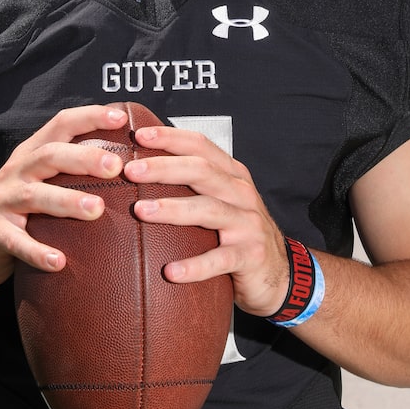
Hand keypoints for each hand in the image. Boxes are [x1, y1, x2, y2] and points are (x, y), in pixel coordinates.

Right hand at [0, 105, 127, 287]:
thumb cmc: (21, 211)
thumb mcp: (42, 182)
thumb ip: (73, 170)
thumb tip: (131, 162)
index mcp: (33, 153)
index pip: (61, 124)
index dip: (90, 117)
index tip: (121, 118)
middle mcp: (16, 171)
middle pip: (50, 155)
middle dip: (84, 158)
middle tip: (117, 167)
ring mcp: (2, 200)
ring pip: (35, 196)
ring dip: (67, 201)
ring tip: (96, 209)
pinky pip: (16, 242)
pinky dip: (37, 251)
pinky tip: (59, 262)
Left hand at [124, 124, 290, 317]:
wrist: (279, 273)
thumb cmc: (238, 231)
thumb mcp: (221, 200)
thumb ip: (194, 183)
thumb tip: (142, 167)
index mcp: (232, 174)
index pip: (201, 146)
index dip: (171, 138)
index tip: (138, 135)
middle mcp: (241, 193)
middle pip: (201, 171)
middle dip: (163, 168)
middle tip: (130, 171)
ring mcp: (248, 224)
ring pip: (208, 210)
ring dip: (173, 209)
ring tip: (141, 211)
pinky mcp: (250, 256)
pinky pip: (219, 260)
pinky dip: (195, 265)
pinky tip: (171, 271)